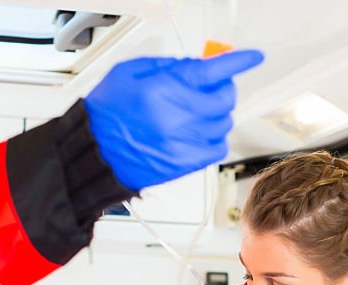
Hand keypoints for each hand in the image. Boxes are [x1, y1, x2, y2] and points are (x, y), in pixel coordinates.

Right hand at [84, 50, 264, 191]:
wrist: (94, 153)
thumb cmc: (106, 114)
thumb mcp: (130, 72)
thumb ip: (168, 66)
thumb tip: (198, 64)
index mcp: (164, 90)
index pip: (213, 71)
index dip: (238, 61)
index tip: (252, 57)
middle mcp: (177, 117)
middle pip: (225, 98)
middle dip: (221, 88)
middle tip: (210, 88)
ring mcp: (183, 143)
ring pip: (224, 123)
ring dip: (216, 114)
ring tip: (197, 112)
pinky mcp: (184, 164)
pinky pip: (217, 148)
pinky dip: (213, 138)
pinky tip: (198, 133)